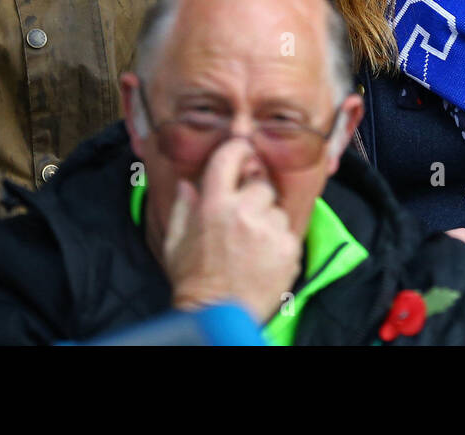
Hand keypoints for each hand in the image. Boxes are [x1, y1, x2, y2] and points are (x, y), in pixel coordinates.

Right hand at [162, 138, 301, 321]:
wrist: (219, 315)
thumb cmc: (194, 280)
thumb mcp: (176, 242)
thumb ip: (184, 207)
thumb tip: (187, 183)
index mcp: (214, 205)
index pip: (230, 157)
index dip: (238, 149)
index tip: (242, 150)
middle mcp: (244, 212)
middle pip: (261, 184)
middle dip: (254, 196)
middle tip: (243, 219)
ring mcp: (269, 229)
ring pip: (277, 209)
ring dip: (267, 221)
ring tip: (251, 246)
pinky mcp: (289, 247)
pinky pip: (288, 232)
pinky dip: (279, 242)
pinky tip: (262, 258)